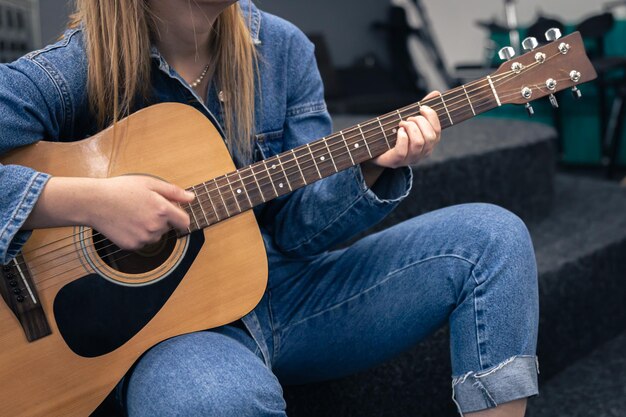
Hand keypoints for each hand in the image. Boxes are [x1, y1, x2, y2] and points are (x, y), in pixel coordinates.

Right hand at [25, 176, 194, 250]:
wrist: (94, 202)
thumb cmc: (121, 189)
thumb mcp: (150, 183)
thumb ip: (174, 192)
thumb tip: (191, 198)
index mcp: (163, 210)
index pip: (184, 222)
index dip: (179, 216)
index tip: (171, 211)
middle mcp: (156, 227)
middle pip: (168, 227)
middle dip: (162, 219)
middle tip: (144, 206)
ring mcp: (143, 238)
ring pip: (155, 236)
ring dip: (150, 227)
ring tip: (133, 213)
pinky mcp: (132, 245)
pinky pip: (142, 242)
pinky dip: (138, 234)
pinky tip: (126, 223)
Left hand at [368, 91, 441, 168]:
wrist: (377, 151)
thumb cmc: (396, 134)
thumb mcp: (410, 121)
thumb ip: (422, 110)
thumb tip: (436, 93)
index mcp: (429, 143)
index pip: (437, 131)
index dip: (431, 116)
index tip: (422, 107)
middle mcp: (422, 153)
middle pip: (429, 137)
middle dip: (419, 122)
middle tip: (408, 118)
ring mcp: (410, 159)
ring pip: (418, 143)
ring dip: (410, 128)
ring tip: (401, 124)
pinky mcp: (396, 162)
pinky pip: (402, 151)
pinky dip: (401, 138)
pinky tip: (399, 131)